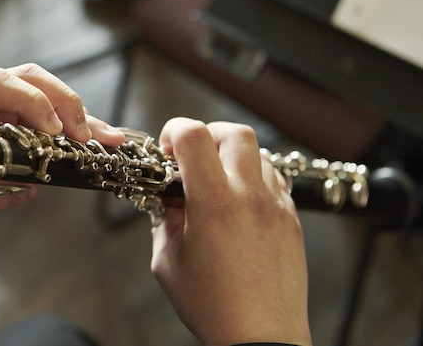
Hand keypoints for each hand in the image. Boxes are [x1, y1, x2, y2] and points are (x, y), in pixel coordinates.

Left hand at [0, 65, 124, 241]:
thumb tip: (27, 190)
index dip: (31, 102)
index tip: (53, 133)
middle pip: (29, 80)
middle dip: (64, 103)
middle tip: (88, 135)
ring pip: (43, 97)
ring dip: (77, 115)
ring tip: (108, 137)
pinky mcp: (6, 130)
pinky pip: (43, 120)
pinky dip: (70, 130)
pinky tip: (93, 141)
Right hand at [151, 118, 311, 345]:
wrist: (261, 339)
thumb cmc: (211, 307)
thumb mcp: (168, 263)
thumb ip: (164, 222)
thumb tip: (166, 200)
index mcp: (214, 204)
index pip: (194, 136)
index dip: (174, 131)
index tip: (167, 151)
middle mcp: (250, 197)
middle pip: (235, 133)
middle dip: (208, 135)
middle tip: (193, 159)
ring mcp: (276, 207)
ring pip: (259, 154)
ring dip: (233, 158)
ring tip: (217, 184)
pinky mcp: (292, 220)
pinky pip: (275, 180)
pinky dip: (253, 179)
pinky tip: (240, 204)